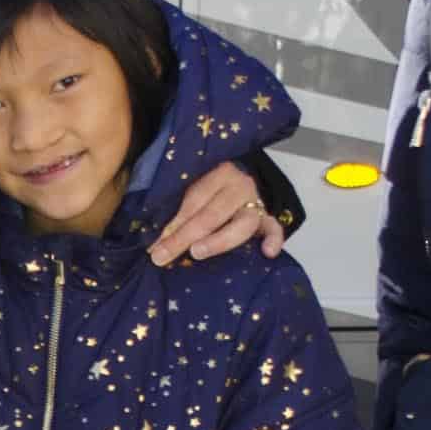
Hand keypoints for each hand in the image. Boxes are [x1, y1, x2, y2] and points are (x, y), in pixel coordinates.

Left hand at [150, 157, 288, 266]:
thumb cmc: (217, 189)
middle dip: (185, 237)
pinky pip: (275, 229)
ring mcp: (257, 203)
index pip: (195, 201)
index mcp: (220, 174)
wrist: (248, 178)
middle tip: (163, 255)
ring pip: (242, 224)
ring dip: (218, 241)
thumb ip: (182, 215)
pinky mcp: (269, 219)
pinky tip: (267, 253)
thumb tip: (157, 246)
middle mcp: (240, 187)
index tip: (155, 248)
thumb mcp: (199, 192)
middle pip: (212, 214)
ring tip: (197, 252)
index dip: (174, 225)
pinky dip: (274, 240)